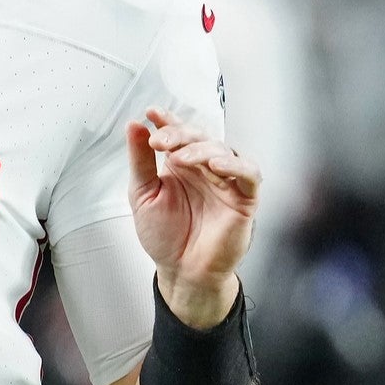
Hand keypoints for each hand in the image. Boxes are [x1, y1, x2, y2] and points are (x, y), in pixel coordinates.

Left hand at [126, 107, 259, 327]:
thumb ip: (140, 160)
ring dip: (201, 149)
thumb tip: (135, 126)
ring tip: (179, 158)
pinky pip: (249, 175)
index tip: (152, 113)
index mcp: (181, 165)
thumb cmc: (165, 237)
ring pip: (223, 150)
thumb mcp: (142, 194)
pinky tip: (215, 166)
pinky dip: (235, 166)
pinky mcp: (244, 200)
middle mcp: (204, 170)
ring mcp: (225, 183)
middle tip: (160, 142)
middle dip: (180, 134)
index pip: (178, 134)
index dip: (168, 120)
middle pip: (201, 137)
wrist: (180, 271)